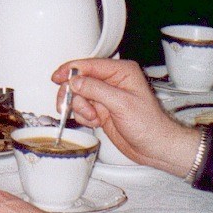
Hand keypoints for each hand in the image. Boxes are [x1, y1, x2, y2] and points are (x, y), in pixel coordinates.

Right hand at [51, 59, 201, 176]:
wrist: (155, 147)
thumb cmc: (150, 125)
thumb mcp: (122, 104)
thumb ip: (96, 90)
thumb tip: (75, 81)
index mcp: (121, 72)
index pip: (89, 65)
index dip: (71, 71)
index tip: (58, 78)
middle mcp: (112, 81)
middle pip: (79, 80)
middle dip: (74, 94)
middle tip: (72, 105)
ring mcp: (105, 95)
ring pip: (77, 95)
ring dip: (80, 108)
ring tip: (92, 117)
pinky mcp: (101, 109)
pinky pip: (81, 108)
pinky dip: (84, 116)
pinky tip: (96, 121)